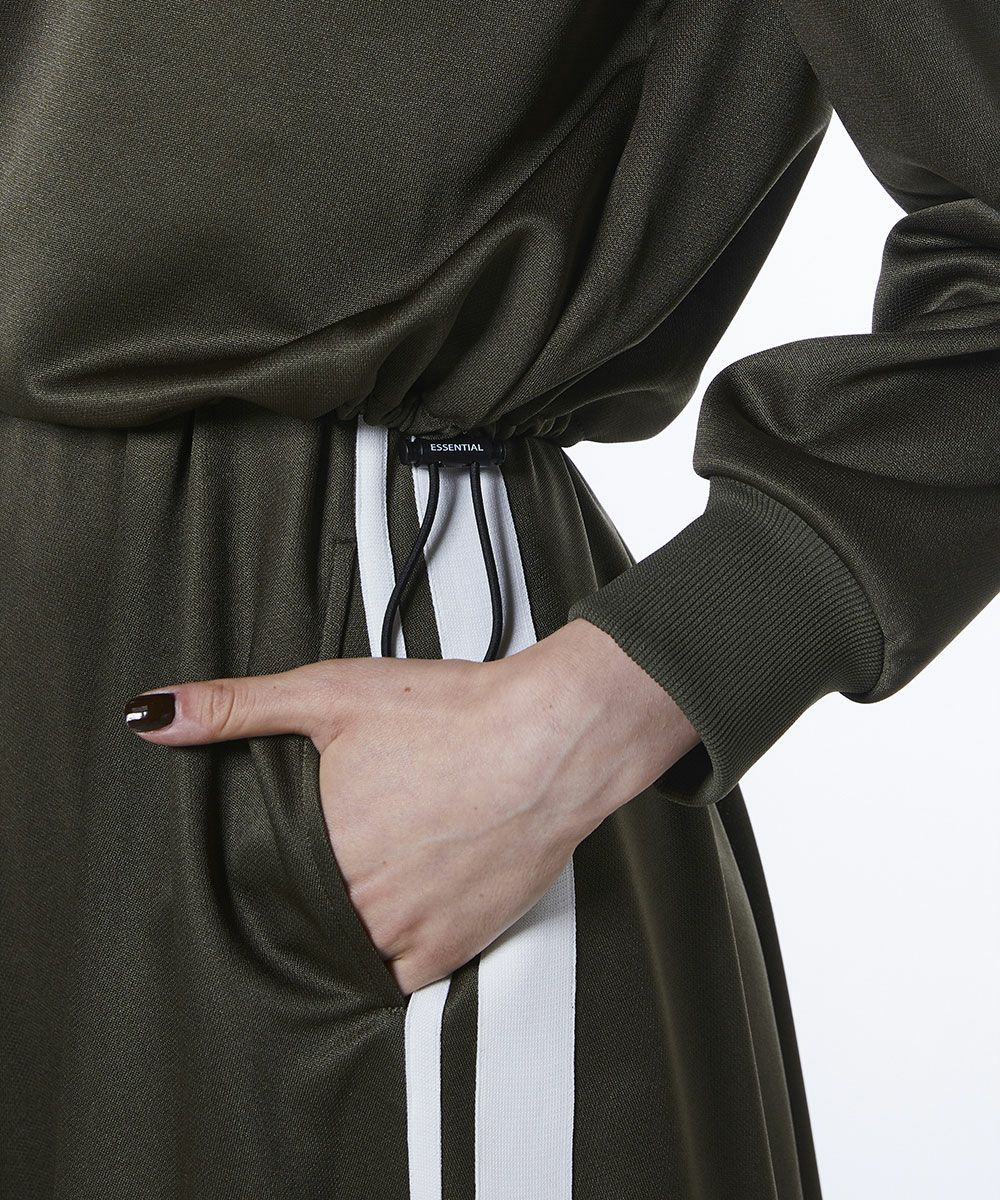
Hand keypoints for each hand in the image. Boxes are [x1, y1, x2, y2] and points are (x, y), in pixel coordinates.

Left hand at [123, 618, 699, 993]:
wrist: (549, 739)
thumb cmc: (452, 714)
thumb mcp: (332, 694)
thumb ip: (237, 707)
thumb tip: (152, 715)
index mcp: (318, 845)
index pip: (261, 876)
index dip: (274, 854)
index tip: (295, 836)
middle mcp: (356, 901)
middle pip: (305, 912)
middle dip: (315, 883)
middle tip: (346, 843)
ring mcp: (407, 931)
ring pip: (347, 948)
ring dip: (349, 919)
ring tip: (370, 873)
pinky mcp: (453, 947)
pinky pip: (398, 976)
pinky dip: (390, 951)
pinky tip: (398, 908)